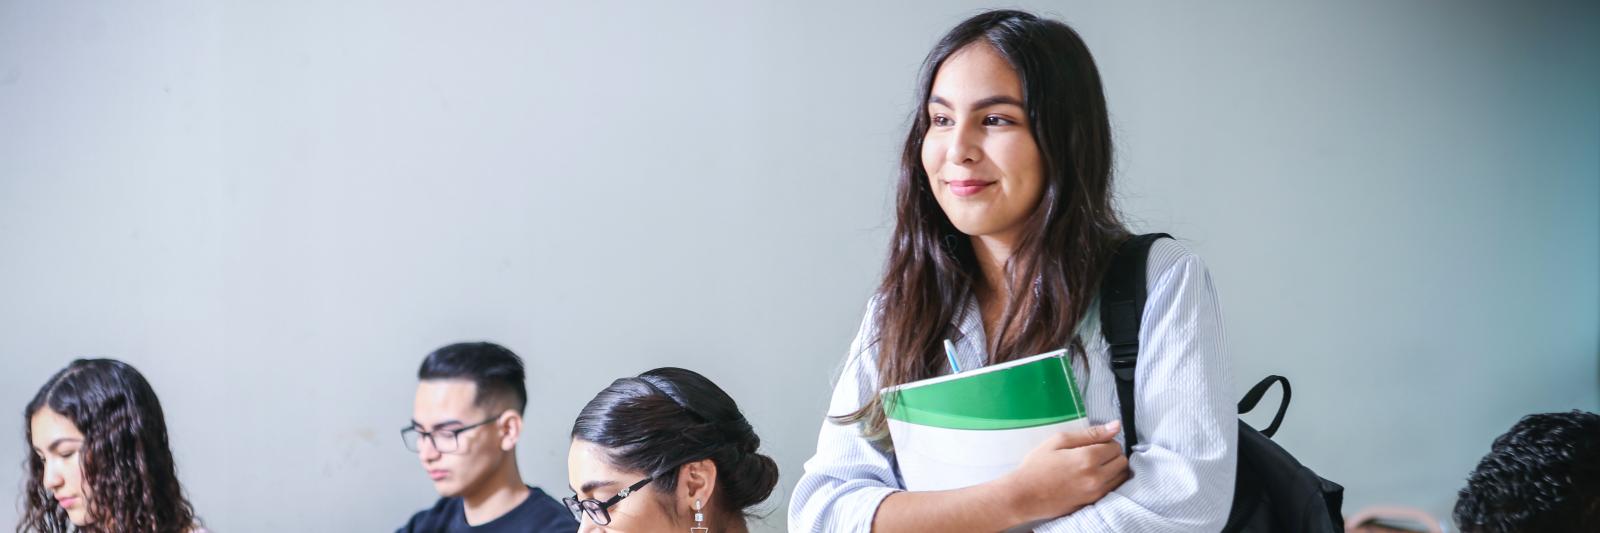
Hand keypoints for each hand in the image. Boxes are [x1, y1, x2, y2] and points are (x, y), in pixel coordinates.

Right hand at [993, 420, 1129, 523]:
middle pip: (1122, 461)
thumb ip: (1090, 433)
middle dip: (1112, 454)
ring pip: (1121, 476)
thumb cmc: (1037, 465)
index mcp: (1088, 457)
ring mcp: (1096, 492)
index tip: (1093, 443)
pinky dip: (1109, 481)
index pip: (1115, 445)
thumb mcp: (1059, 441)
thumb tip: (1116, 426)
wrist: (1024, 495)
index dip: (1106, 441)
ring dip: (1113, 468)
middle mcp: (1096, 476)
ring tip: (1094, 466)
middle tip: (1094, 453)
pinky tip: (1093, 477)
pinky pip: (1113, 489)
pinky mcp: (1093, 502)